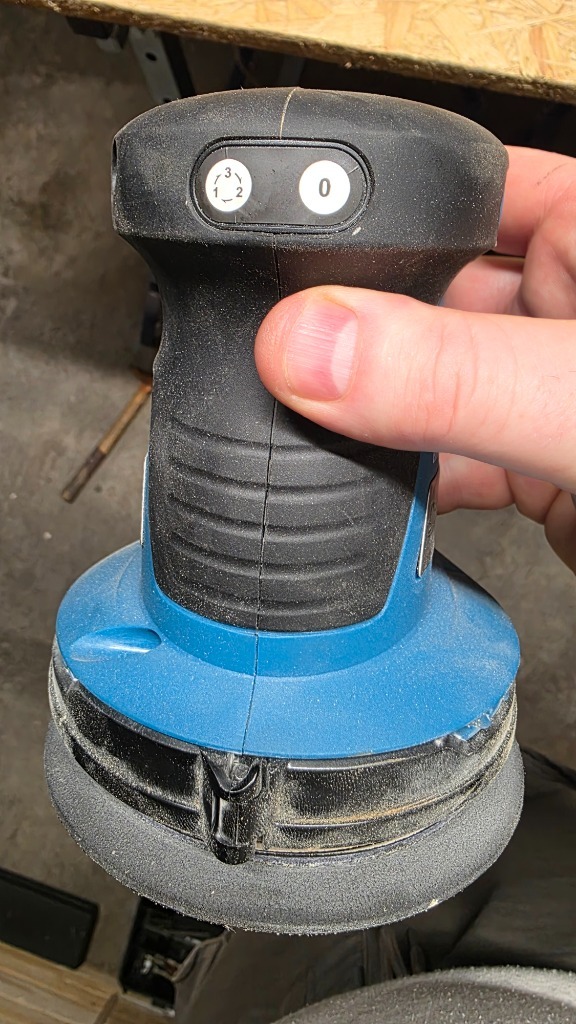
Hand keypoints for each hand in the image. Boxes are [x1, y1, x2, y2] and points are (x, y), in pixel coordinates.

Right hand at [255, 147, 575, 571]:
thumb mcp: (570, 402)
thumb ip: (451, 374)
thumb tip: (309, 347)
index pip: (453, 187)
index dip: (366, 208)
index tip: (277, 240)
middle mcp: (557, 307)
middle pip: (422, 295)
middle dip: (353, 332)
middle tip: (280, 359)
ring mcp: (539, 391)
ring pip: (426, 389)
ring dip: (372, 421)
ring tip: (311, 434)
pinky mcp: (535, 465)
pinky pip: (448, 461)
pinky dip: (405, 484)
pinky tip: (368, 496)